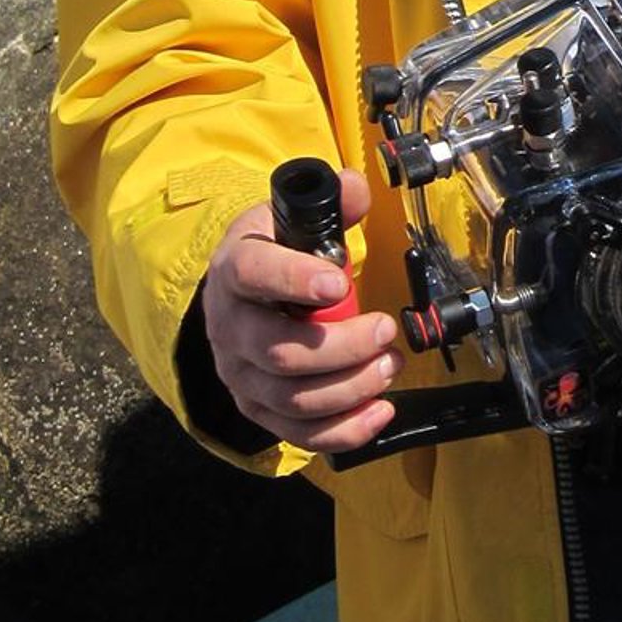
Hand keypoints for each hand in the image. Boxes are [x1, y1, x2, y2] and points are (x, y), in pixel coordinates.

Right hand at [200, 167, 403, 452]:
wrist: (235, 297)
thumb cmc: (270, 256)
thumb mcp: (291, 220)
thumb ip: (333, 202)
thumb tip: (356, 189)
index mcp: (236, 270)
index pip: (253, 273)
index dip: (294, 279)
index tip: (338, 283)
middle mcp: (230, 328)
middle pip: (280, 353)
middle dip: (343, 347)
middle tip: (386, 330)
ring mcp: (241, 375)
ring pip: (294, 398)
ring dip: (352, 387)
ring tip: (390, 364)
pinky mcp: (258, 408)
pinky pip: (298, 433)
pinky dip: (344, 430)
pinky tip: (380, 411)